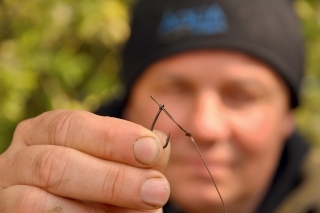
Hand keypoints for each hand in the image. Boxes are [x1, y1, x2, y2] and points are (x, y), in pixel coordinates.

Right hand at [0, 110, 170, 211]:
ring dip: (95, 210)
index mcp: (45, 131)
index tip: (152, 151)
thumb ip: (134, 154)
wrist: (71, 203)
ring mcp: (7, 192)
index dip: (113, 138)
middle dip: (112, 179)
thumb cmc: (95, 181)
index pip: (72, 125)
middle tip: (157, 190)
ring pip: (38, 203)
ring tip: (141, 212)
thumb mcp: (115, 161)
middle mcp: (20, 158)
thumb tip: (159, 143)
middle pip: (56, 164)